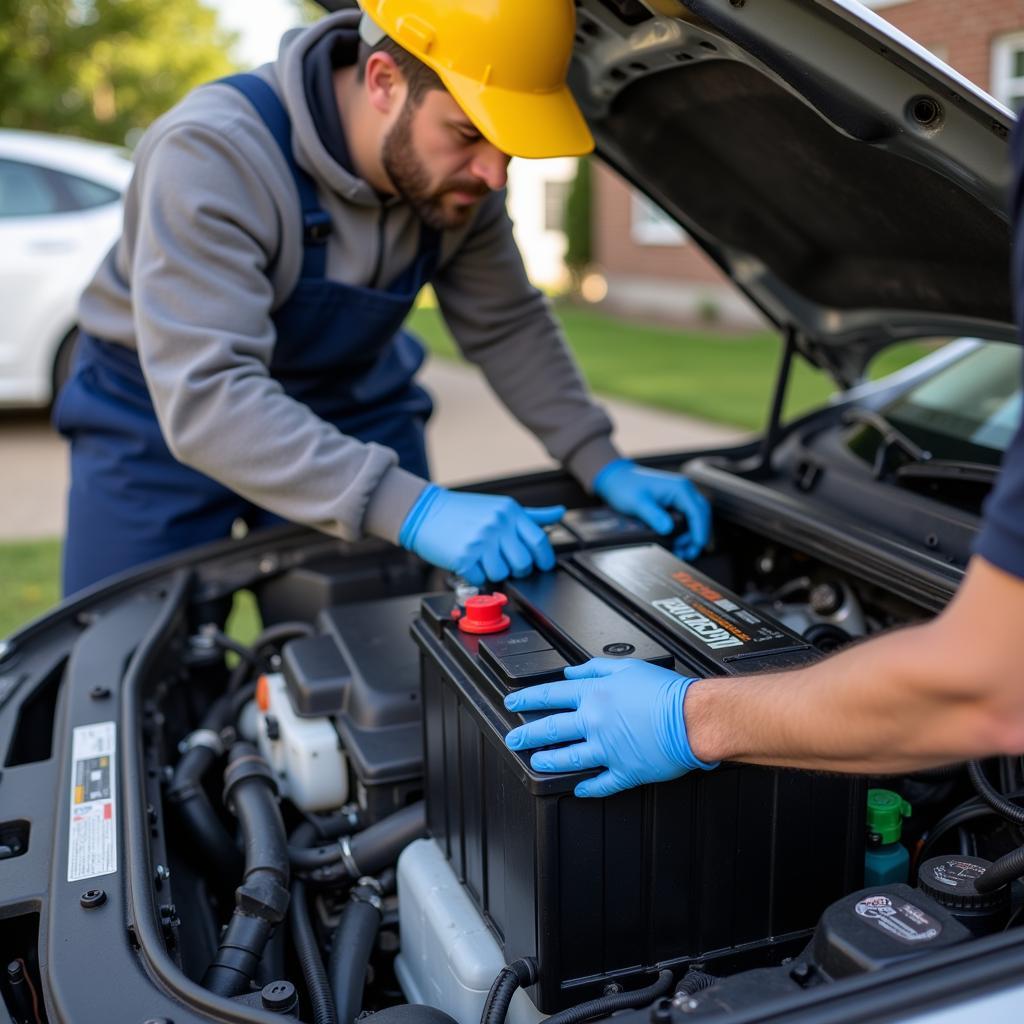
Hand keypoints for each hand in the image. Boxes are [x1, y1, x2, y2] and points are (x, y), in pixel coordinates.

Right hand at [399, 484, 564, 584]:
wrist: (425, 512)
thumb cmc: (463, 511)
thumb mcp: (500, 507)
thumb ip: (532, 515)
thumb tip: (559, 513)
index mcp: (509, 511)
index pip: (539, 540)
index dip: (544, 559)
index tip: (542, 565)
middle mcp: (497, 525)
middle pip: (523, 563)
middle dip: (518, 570)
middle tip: (507, 564)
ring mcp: (480, 541)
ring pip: (502, 574)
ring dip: (493, 572)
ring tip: (482, 559)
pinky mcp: (464, 556)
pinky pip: (480, 579)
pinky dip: (474, 576)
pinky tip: (468, 562)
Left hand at [503, 658, 715, 796]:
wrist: (693, 718)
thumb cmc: (666, 692)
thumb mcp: (628, 667)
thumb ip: (596, 668)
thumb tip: (572, 671)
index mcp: (595, 694)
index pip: (550, 696)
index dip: (527, 699)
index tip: (513, 703)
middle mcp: (595, 722)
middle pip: (551, 728)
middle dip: (527, 734)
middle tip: (514, 738)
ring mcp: (607, 749)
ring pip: (568, 757)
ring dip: (549, 760)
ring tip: (536, 761)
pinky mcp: (624, 771)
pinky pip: (600, 783)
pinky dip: (588, 787)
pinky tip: (577, 788)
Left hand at [593, 459, 710, 559]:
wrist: (616, 479)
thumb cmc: (625, 486)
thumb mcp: (638, 503)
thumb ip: (654, 516)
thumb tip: (667, 530)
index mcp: (679, 488)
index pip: (698, 511)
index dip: (699, 531)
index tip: (697, 546)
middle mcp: (683, 490)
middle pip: (701, 515)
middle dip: (697, 535)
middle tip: (689, 553)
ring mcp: (679, 496)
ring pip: (694, 518)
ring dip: (690, 535)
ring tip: (681, 551)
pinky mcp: (674, 503)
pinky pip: (685, 518)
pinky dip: (683, 532)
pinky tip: (676, 543)